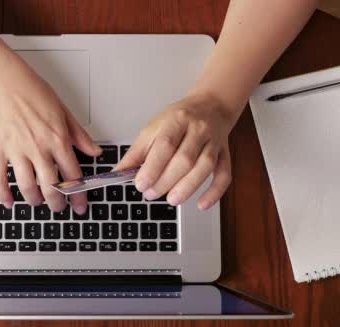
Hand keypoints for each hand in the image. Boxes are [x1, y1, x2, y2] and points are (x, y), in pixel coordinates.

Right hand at [0, 64, 100, 212]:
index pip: (72, 176)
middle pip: (51, 187)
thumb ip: (79, 135)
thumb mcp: (64, 112)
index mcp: (57, 140)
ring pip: (27, 187)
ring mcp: (17, 151)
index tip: (79, 205)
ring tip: (38, 202)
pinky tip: (9, 202)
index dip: (78, 195)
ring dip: (34, 200)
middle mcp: (38, 149)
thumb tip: (95, 152)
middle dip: (57, 203)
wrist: (5, 82)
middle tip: (59, 207)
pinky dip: (4, 194)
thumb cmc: (33, 92)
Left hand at [116, 92, 236, 209]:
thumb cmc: (178, 119)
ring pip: (205, 167)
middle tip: (150, 194)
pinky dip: (214, 192)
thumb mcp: (153, 128)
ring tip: (171, 200)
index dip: (153, 167)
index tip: (140, 184)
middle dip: (166, 181)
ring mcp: (214, 142)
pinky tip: (202, 205)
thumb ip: (136, 152)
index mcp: (176, 120)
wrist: (211, 105)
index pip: (165, 145)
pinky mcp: (225, 154)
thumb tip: (118, 173)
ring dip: (187, 187)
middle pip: (184, 159)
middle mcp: (198, 130)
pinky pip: (224, 174)